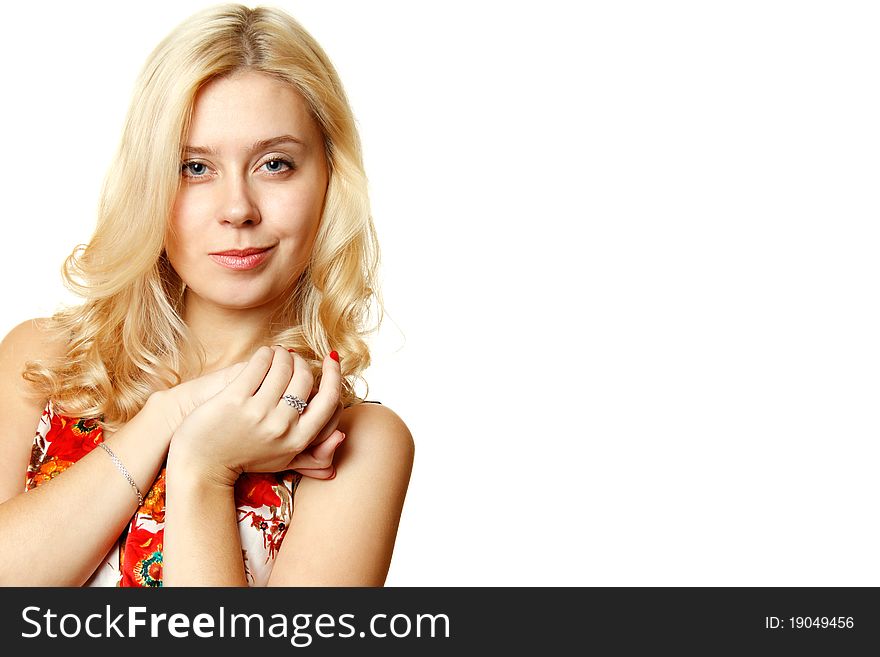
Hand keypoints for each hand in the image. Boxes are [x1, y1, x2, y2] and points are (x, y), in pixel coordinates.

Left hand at [167, 345, 341, 486]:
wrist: (201, 465)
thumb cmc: (245, 458)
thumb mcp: (284, 460)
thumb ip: (314, 451)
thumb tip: (341, 436)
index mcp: (298, 440)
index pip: (329, 400)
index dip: (334, 375)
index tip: (332, 360)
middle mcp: (281, 427)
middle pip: (305, 378)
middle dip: (301, 362)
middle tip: (292, 359)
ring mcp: (257, 413)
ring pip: (283, 367)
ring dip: (282, 355)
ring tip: (276, 355)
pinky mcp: (234, 399)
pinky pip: (259, 364)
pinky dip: (264, 354)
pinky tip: (262, 356)